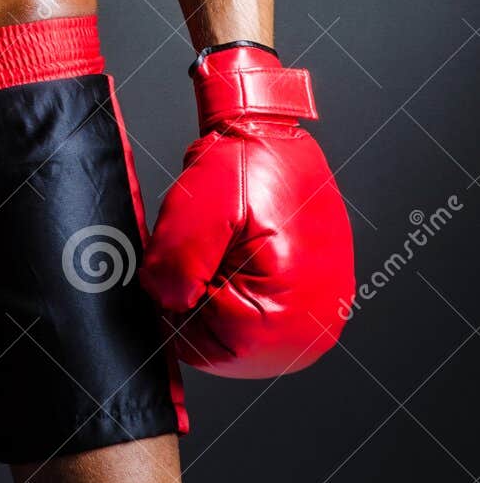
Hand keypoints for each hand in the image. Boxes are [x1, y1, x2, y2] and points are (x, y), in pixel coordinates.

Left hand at [140, 43, 354, 378]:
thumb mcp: (196, 211)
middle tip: (210, 244)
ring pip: (235, 336)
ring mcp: (316, 327)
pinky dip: (244, 291)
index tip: (188, 251)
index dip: (174, 295)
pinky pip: (262, 322)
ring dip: (221, 296)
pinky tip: (246, 254)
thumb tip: (164, 303)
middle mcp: (306, 337)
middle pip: (216, 345)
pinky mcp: (318, 311)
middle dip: (198, 298)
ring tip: (231, 246)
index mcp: (278, 321)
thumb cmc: (244, 167)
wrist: (277, 137)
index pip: (192, 340)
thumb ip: (174, 267)